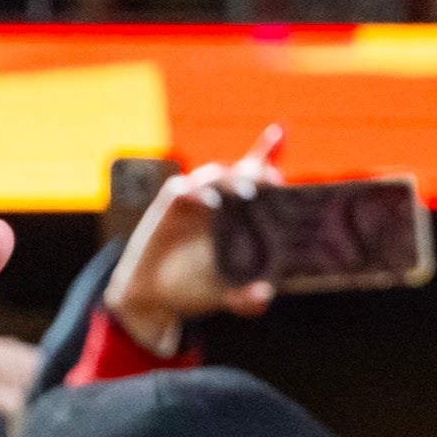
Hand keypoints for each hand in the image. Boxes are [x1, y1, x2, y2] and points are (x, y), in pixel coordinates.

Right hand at [106, 127, 285, 351]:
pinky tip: (211, 202)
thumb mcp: (225, 296)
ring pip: (214, 176)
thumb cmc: (195, 288)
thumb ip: (246, 300)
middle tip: (272, 179)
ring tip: (248, 193)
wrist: (153, 297)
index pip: (256, 179)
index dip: (268, 155)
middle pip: (240, 172)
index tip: (282, 137)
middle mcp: (218, 201)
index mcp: (238, 216)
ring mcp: (193, 202)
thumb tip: (265, 294)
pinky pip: (181, 189)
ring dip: (230, 179)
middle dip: (257, 169)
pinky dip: (196, 191)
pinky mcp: (168, 208)